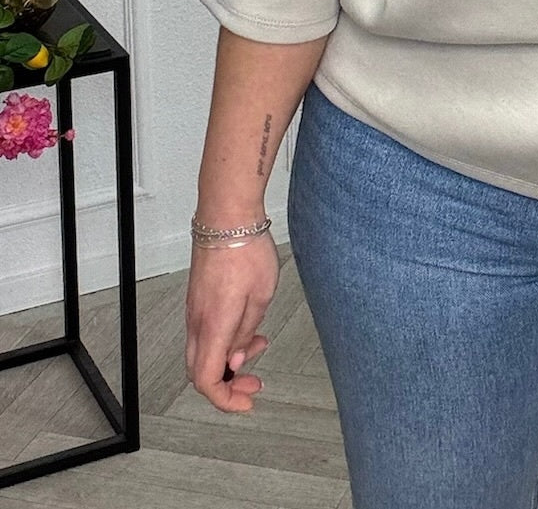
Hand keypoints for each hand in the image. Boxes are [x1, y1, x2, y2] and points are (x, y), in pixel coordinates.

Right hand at [185, 232, 279, 411]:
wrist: (226, 216)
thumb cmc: (246, 248)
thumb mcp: (262, 295)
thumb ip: (246, 332)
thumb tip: (236, 358)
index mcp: (214, 324)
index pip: (207, 379)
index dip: (225, 400)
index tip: (246, 402)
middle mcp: (198, 320)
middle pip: (201, 371)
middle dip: (229, 384)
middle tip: (254, 382)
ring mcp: (194, 309)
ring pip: (203, 352)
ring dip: (230, 359)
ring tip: (259, 346)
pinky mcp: (197, 298)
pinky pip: (205, 333)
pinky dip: (225, 341)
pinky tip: (247, 328)